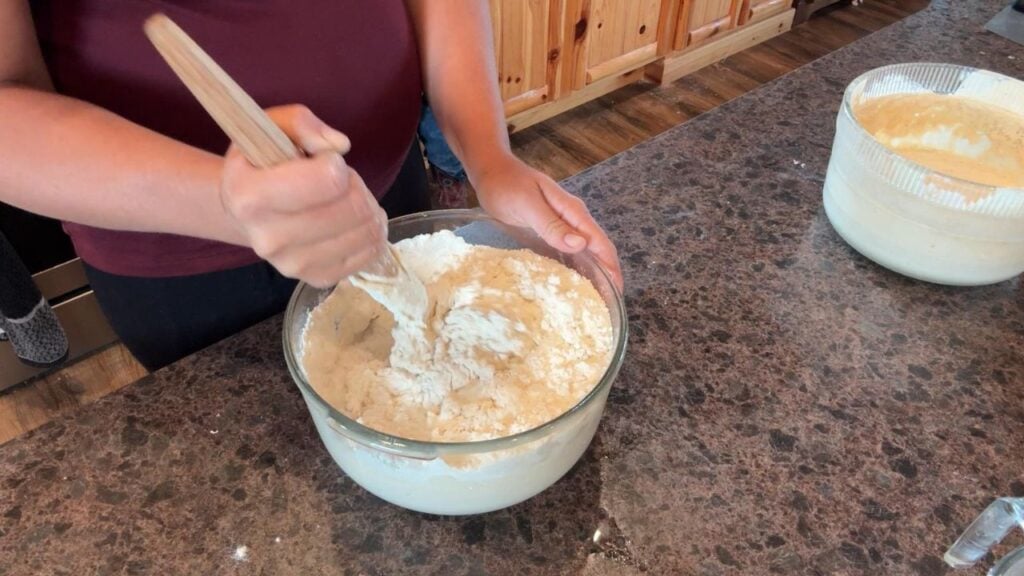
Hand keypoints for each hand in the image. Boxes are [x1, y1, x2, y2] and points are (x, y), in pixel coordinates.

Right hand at [219, 105, 387, 287]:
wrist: (247, 210)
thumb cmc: (263, 164)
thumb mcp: (272, 128)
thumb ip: (304, 124)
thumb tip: (339, 146)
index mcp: (250, 196)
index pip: (328, 180)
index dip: (336, 164)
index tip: (324, 162)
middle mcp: (268, 238)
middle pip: (354, 207)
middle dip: (357, 186)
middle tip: (341, 182)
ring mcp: (293, 264)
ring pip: (367, 232)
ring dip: (368, 209)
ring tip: (347, 201)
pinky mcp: (316, 278)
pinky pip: (369, 255)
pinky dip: (371, 235)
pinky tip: (354, 223)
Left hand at [471, 154, 623, 289]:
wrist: (491, 170)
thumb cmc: (507, 185)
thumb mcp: (528, 204)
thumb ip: (552, 224)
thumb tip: (580, 245)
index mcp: (572, 211)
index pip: (600, 242)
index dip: (611, 268)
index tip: (615, 293)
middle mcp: (572, 219)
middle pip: (597, 250)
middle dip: (606, 276)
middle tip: (606, 306)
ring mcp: (561, 225)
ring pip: (584, 253)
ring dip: (591, 275)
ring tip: (592, 302)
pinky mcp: (549, 232)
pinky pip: (567, 252)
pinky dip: (573, 269)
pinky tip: (570, 285)